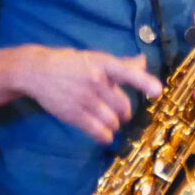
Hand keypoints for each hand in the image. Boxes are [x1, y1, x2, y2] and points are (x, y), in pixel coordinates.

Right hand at [16, 48, 160, 145]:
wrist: (37, 71)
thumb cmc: (72, 63)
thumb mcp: (96, 58)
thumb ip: (121, 63)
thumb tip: (143, 63)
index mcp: (104, 64)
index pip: (128, 72)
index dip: (144, 82)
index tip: (157, 91)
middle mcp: (96, 81)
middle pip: (123, 104)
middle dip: (125, 112)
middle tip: (122, 113)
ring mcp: (84, 98)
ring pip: (112, 120)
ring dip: (116, 124)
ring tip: (113, 122)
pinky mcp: (73, 114)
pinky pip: (97, 130)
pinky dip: (105, 136)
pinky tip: (106, 135)